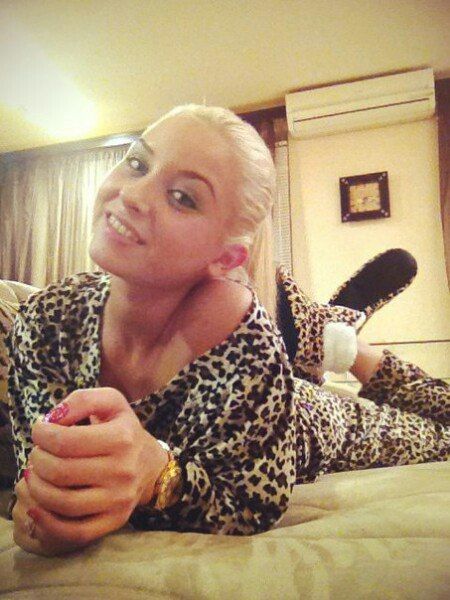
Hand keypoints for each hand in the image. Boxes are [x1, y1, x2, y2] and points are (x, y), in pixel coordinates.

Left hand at [16, 387, 167, 553]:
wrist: (151, 464)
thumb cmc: (123, 429)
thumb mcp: (110, 402)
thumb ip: (81, 400)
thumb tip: (51, 419)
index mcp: (121, 438)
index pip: (65, 441)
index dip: (41, 435)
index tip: (39, 430)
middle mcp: (123, 470)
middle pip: (60, 472)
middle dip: (37, 460)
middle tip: (37, 453)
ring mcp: (119, 499)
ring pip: (63, 503)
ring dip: (37, 488)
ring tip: (36, 475)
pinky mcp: (115, 521)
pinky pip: (75, 532)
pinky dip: (48, 522)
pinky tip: (36, 507)